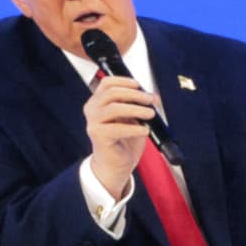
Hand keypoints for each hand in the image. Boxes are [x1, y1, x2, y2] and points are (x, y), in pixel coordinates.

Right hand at [83, 75, 156, 197]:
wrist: (116, 164)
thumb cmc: (123, 140)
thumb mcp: (132, 118)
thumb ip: (138, 106)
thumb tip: (153, 97)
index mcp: (98, 101)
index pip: (107, 83)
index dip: (123, 81)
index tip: (139, 85)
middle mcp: (92, 110)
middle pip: (112, 93)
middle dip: (134, 94)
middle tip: (150, 100)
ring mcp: (93, 122)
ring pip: (114, 108)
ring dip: (136, 109)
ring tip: (150, 114)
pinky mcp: (98, 136)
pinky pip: (117, 128)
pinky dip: (134, 128)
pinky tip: (144, 130)